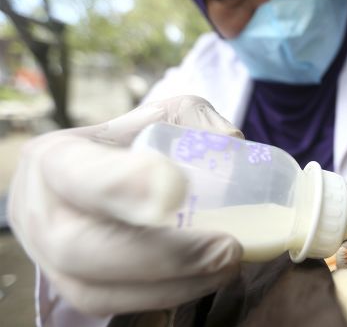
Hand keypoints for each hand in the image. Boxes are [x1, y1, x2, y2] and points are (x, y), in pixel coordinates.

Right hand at [8, 96, 243, 315]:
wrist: (100, 180)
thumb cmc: (133, 145)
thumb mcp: (161, 117)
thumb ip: (195, 121)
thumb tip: (229, 146)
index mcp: (56, 159)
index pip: (80, 174)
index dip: (125, 185)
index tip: (179, 186)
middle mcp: (41, 214)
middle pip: (81, 249)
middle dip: (162, 254)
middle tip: (225, 246)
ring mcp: (52, 262)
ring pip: (97, 291)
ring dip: (174, 283)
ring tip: (227, 264)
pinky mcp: (79, 290)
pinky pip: (117, 306)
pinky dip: (170, 295)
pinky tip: (208, 277)